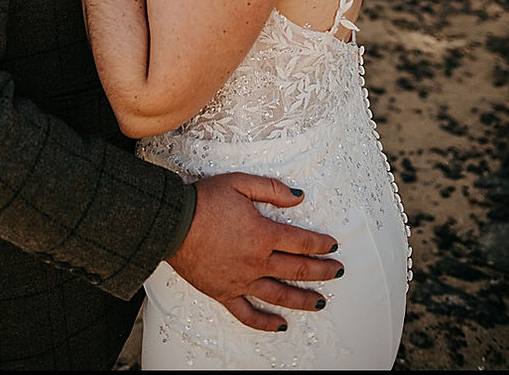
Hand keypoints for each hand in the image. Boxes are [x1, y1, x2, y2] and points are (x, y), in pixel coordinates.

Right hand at [168, 172, 343, 331]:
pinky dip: (265, 322)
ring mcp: (241, 280)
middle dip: (322, 271)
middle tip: (336, 271)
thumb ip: (270, 189)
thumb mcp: (238, 183)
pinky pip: (247, 313)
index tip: (332, 245)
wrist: (171, 222)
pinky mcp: (224, 292)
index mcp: (263, 235)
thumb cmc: (202, 201)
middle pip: (298, 270)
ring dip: (304, 300)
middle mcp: (257, 261)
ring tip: (320, 302)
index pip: (302, 242)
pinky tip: (279, 325)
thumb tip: (298, 197)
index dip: (321, 243)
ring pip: (280, 295)